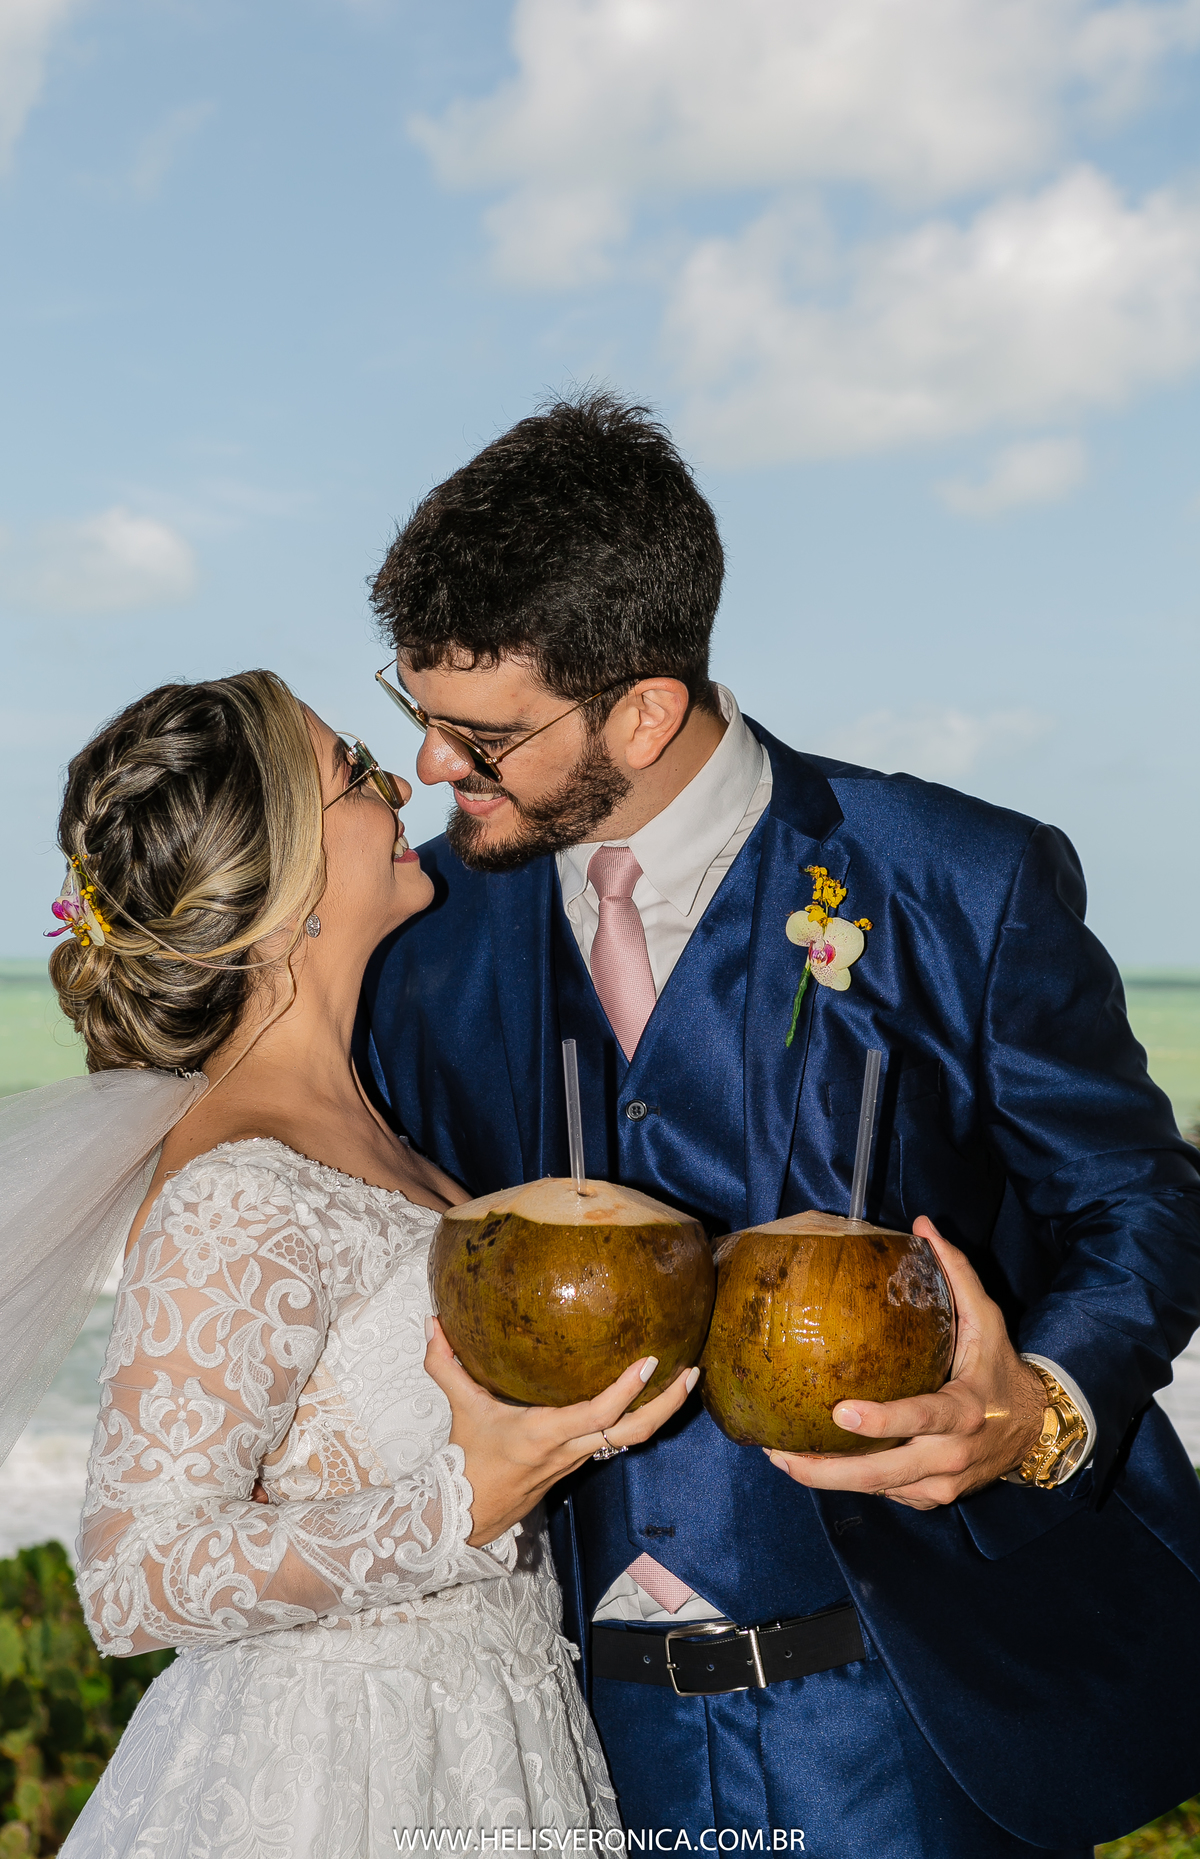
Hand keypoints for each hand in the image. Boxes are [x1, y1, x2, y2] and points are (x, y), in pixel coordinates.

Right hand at [423, 1316, 698, 1544]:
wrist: (471, 1511)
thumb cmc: (469, 1457)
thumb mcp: (460, 1406)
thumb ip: (446, 1363)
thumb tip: (432, 1320)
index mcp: (544, 1433)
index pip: (597, 1413)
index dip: (626, 1389)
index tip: (651, 1360)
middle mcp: (570, 1447)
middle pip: (633, 1432)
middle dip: (667, 1403)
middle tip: (691, 1370)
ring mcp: (580, 1457)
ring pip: (634, 1438)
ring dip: (663, 1410)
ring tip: (686, 1377)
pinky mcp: (583, 1460)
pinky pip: (622, 1438)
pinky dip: (642, 1416)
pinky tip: (654, 1392)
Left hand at [764, 1218, 1045, 1510]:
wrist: (1035, 1428)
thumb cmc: (999, 1366)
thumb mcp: (987, 1317)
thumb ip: (956, 1271)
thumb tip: (921, 1224)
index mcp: (964, 1410)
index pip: (920, 1418)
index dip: (882, 1421)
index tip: (841, 1412)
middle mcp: (952, 1455)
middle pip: (884, 1473)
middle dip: (830, 1470)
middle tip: (781, 1455)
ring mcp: (942, 1485)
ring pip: (878, 1489)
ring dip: (828, 1479)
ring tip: (780, 1458)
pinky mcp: (931, 1499)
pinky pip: (886, 1492)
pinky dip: (852, 1482)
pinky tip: (814, 1465)